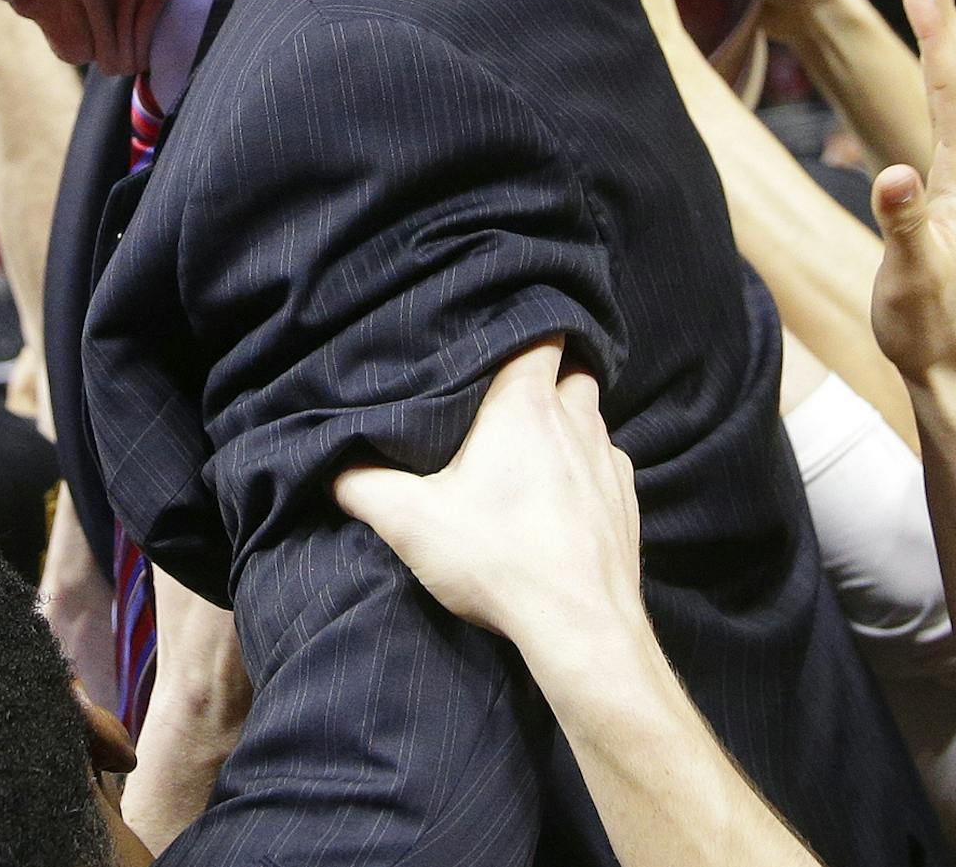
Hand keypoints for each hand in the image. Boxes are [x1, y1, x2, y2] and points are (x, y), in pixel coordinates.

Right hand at [333, 339, 641, 657]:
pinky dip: (587, 470)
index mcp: (525, 405)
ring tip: (531, 446)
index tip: (496, 338)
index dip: (523, 329)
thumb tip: (330, 468)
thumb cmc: (498, 560)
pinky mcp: (625, 505)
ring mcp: (608, 463)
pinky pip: (607, 466)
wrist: (579, 628)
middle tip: (505, 396)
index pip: (541, 334)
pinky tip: (560, 496)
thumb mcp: (408, 521)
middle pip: (571, 372)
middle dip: (545, 376)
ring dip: (567, 424)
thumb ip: (360, 485)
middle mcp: (576, 422)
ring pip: (592, 418)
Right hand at [868, 0, 955, 385]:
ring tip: (926, 1)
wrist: (950, 366)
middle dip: (941, 17)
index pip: (950, 85)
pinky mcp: (954, 197)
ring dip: (940, 42)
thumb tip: (893, 173)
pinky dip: (934, 81)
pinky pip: (946, 119)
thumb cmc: (925, 324)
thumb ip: (903, 223)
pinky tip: (928, 78)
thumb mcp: (910, 275)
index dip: (934, 27)